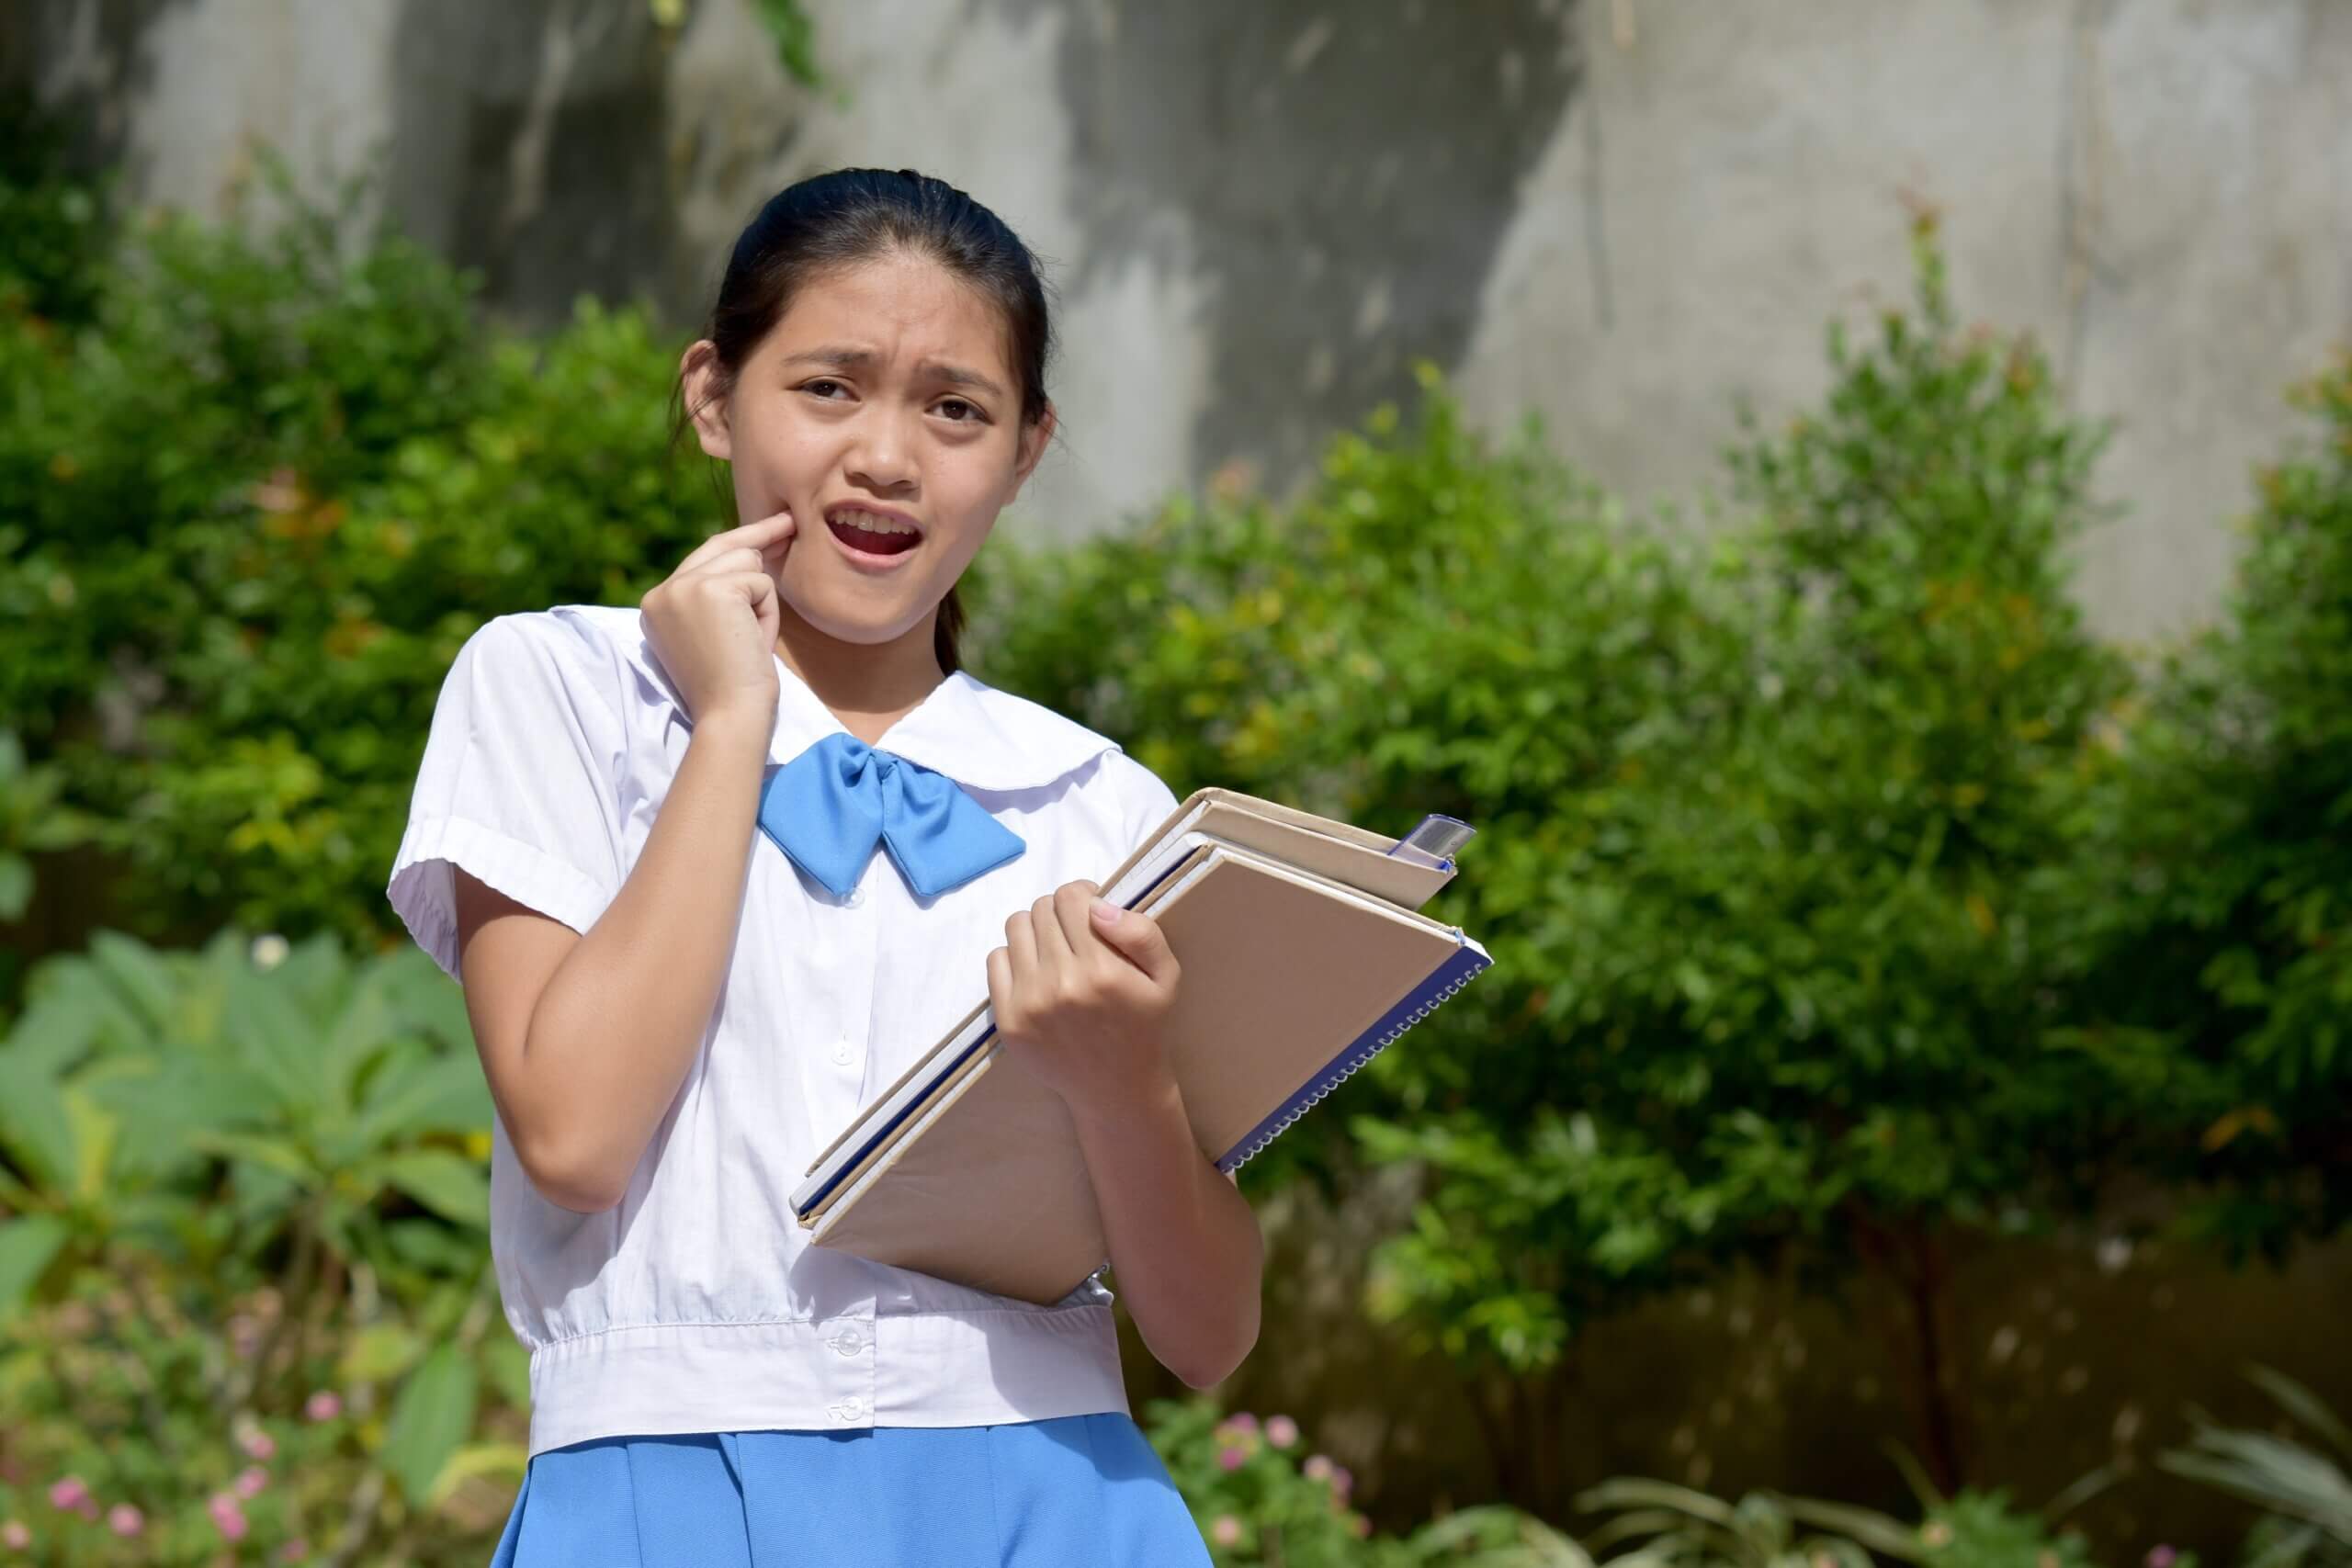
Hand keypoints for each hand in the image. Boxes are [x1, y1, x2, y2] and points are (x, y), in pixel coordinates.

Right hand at [639, 510, 794, 730]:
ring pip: (747, 562)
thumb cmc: (733, 688)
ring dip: (763, 602)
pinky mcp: (711, 589)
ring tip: (751, 642)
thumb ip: (720, 595)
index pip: (701, 559)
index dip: (737, 544)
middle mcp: (662, 592)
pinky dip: (769, 613)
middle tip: (790, 522)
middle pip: (722, 546)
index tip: (765, 532)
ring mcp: (683, 587)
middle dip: (760, 534)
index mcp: (657, 605)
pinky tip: (754, 642)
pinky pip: (761, 583)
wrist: (730, 718)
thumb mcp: (717, 634)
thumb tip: (755, 551)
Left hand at [988, 880, 1181, 1117]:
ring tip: (1055, 951)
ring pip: (1016, 928)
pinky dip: (1014, 957)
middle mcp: (1061, 984)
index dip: (1082, 895)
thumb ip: (1141, 933)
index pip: (1070, 898)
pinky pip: (996, 959)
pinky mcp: (1007, 1020)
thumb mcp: (1165, 977)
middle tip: (1075, 935)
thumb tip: (1098, 906)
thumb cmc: (1144, 1026)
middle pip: (1041, 909)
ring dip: (1036, 930)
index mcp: (1101, 970)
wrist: (1116, 1090)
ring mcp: (1029, 1003)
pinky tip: (1036, 973)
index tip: (1091, 909)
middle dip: (1060, 913)